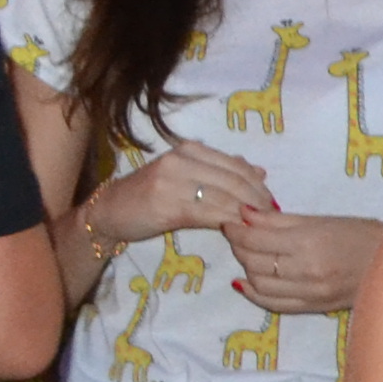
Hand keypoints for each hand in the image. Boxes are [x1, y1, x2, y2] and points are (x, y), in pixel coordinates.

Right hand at [88, 136, 274, 243]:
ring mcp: (174, 180)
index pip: (237, 166)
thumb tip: (259, 170)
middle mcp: (183, 159)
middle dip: (259, 201)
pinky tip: (238, 232)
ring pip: (226, 198)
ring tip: (259, 228)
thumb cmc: (150, 196)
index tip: (272, 203)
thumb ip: (220, 171)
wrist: (109, 212)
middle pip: (236, 181)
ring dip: (247, 215)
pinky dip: (229, 223)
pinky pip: (210, 214)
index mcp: (190, 149)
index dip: (259, 186)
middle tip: (271, 219)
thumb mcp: (185, 175)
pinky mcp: (169, 204)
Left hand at [225, 206, 382, 315]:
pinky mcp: (313, 307)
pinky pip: (273, 304)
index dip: (236, 230)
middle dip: (239, 247)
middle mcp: (306, 271)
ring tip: (247, 254)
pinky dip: (254, 294)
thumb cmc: (359, 233)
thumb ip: (278, 219)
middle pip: (253, 261)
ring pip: (259, 283)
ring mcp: (309, 293)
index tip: (229, 221)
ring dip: (246, 268)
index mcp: (308, 243)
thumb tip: (244, 214)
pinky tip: (246, 282)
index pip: (256, 238)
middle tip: (237, 235)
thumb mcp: (319, 219)